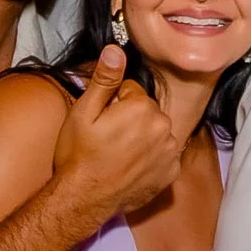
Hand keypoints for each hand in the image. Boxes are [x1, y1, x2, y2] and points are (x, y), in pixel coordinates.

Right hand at [52, 45, 180, 218]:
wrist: (83, 200)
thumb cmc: (79, 156)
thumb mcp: (83, 113)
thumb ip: (105, 79)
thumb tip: (115, 51)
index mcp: (144, 108)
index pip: (131, 91)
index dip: (112, 103)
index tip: (101, 120)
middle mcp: (164, 127)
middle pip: (146, 110)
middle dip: (130, 118)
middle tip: (107, 138)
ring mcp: (170, 152)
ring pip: (156, 131)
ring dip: (142, 138)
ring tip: (118, 154)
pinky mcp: (171, 172)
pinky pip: (163, 154)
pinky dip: (151, 158)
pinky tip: (130, 167)